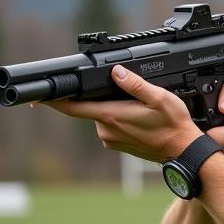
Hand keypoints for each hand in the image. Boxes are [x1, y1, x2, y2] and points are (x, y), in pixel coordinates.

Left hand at [47, 65, 200, 162]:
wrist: (183, 152)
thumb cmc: (174, 127)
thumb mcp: (160, 98)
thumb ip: (135, 84)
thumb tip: (116, 71)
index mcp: (112, 116)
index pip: (73, 108)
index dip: (53, 101)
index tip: (39, 98)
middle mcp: (106, 130)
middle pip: (91, 108)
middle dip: (103, 99)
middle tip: (130, 99)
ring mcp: (111, 139)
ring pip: (103, 117)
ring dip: (114, 110)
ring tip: (141, 112)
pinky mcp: (118, 145)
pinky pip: (111, 127)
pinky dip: (121, 120)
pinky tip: (141, 122)